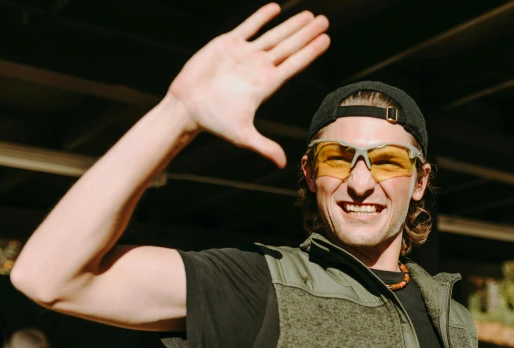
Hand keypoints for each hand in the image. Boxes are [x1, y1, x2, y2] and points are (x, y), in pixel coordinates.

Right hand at [167, 3, 329, 167]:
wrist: (187, 107)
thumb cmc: (213, 121)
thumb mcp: (242, 136)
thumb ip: (264, 147)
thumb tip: (282, 164)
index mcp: (265, 85)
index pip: (294, 65)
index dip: (311, 52)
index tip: (327, 40)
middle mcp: (259, 68)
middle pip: (289, 47)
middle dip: (307, 34)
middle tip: (324, 21)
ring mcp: (244, 55)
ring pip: (273, 35)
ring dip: (291, 25)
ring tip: (309, 15)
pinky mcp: (227, 45)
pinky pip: (248, 27)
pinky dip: (261, 17)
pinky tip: (276, 8)